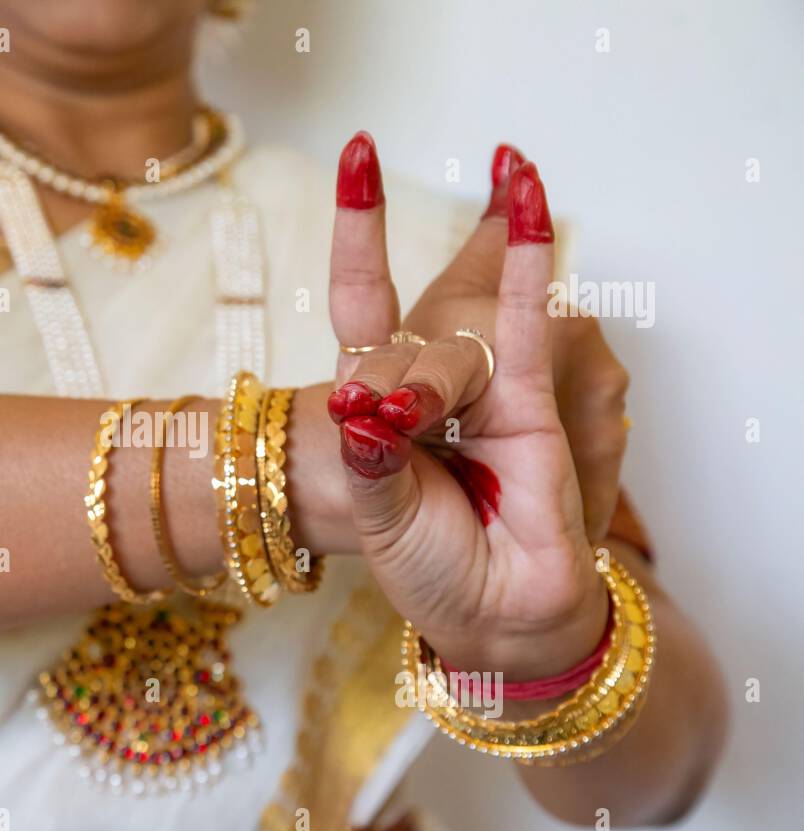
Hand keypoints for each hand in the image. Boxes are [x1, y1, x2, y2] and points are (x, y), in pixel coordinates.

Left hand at [326, 132, 607, 679]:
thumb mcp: (378, 512)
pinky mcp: (533, 408)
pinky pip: (523, 329)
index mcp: (379, 398)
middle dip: (400, 383)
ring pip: (459, 339)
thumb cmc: (431, 565)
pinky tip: (525, 200)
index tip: (358, 157)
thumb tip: (360, 409)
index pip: (364, 298)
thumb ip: (369, 462)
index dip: (360, 235)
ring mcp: (483, 389)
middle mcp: (430, 383)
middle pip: (408, 333)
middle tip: (391, 437)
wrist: (494, 612)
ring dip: (437, 369)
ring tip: (416, 427)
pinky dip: (525, 269)